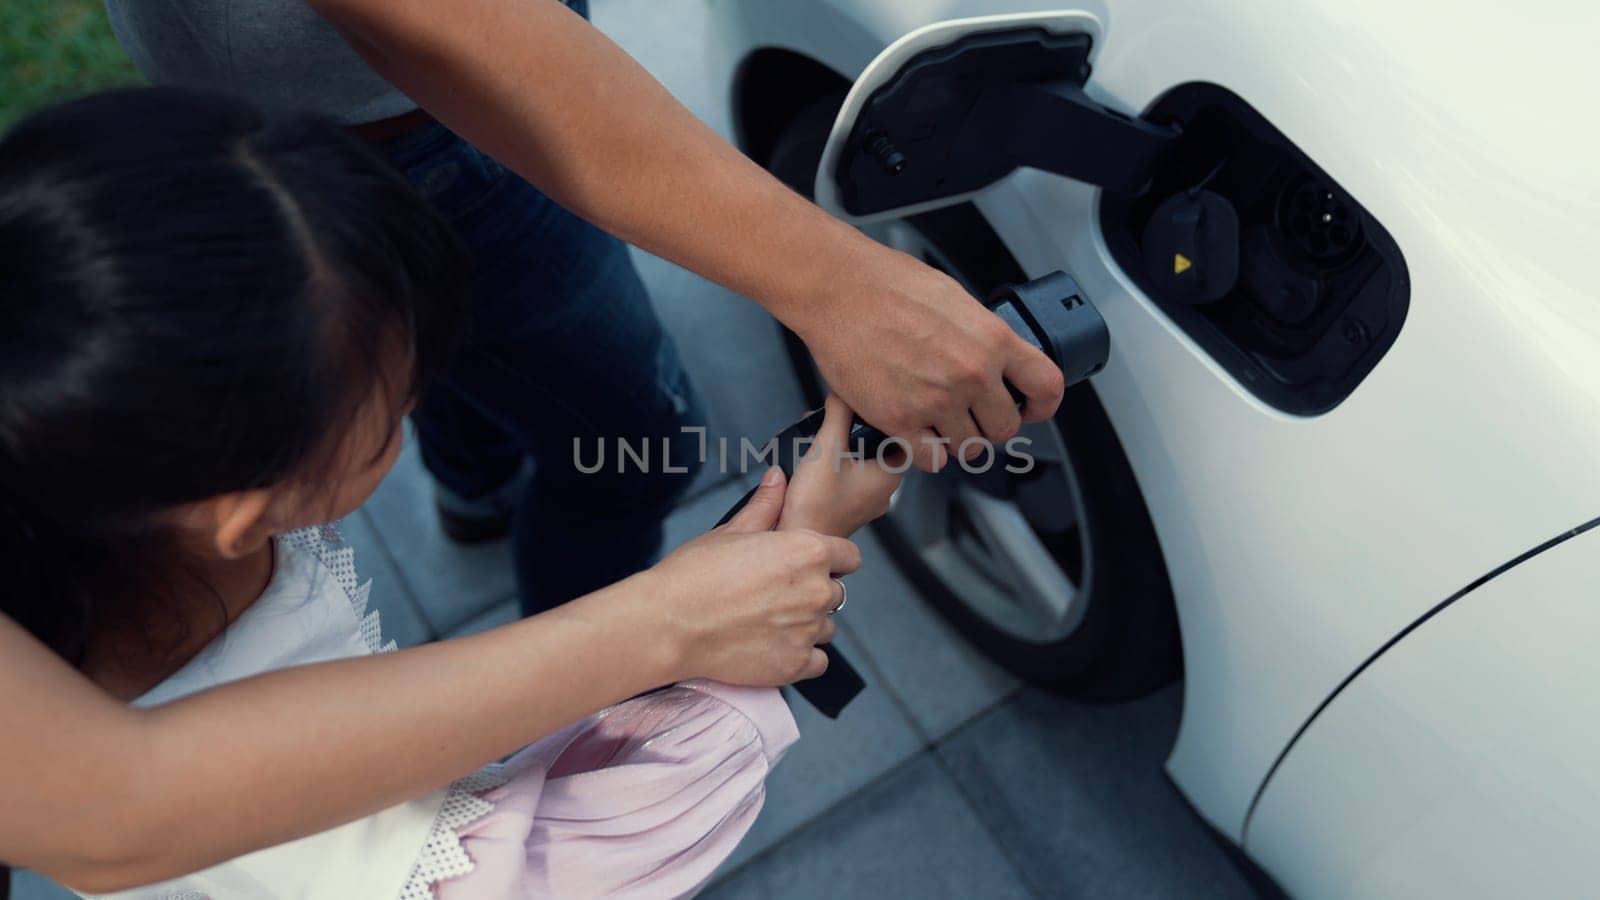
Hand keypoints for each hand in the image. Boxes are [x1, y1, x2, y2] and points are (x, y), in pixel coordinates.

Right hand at [641, 468, 859, 685]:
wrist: (668, 624)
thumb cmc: (694, 574)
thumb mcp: (731, 531)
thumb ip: (765, 505)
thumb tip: (778, 477)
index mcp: (808, 551)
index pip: (850, 557)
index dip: (830, 560)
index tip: (808, 568)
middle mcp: (817, 590)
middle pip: (835, 593)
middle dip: (812, 593)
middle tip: (773, 596)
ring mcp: (809, 631)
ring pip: (825, 628)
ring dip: (806, 626)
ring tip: (766, 623)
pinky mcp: (796, 665)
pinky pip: (818, 661)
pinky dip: (801, 657)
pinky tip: (772, 647)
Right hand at [779, 394, 902, 536]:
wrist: (795, 538)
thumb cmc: (814, 505)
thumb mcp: (828, 447)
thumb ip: (838, 414)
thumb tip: (843, 392)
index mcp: (889, 477)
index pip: (901, 436)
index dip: (883, 418)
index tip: (865, 407)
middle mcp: (882, 491)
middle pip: (878, 447)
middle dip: (854, 429)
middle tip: (835, 416)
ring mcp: (865, 501)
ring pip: (860, 461)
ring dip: (841, 445)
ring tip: (819, 433)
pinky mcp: (847, 507)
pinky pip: (847, 476)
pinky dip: (834, 463)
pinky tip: (814, 456)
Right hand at [794, 240, 1063, 472]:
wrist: (838, 289)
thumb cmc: (887, 283)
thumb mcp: (955, 298)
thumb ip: (982, 335)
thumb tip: (995, 356)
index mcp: (992, 340)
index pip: (1046, 386)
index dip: (1042, 404)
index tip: (1031, 407)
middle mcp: (970, 374)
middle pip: (1005, 428)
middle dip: (991, 424)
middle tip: (972, 413)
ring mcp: (936, 401)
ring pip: (968, 447)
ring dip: (957, 439)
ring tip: (939, 419)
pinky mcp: (899, 420)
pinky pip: (931, 459)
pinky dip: (926, 451)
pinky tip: (916, 432)